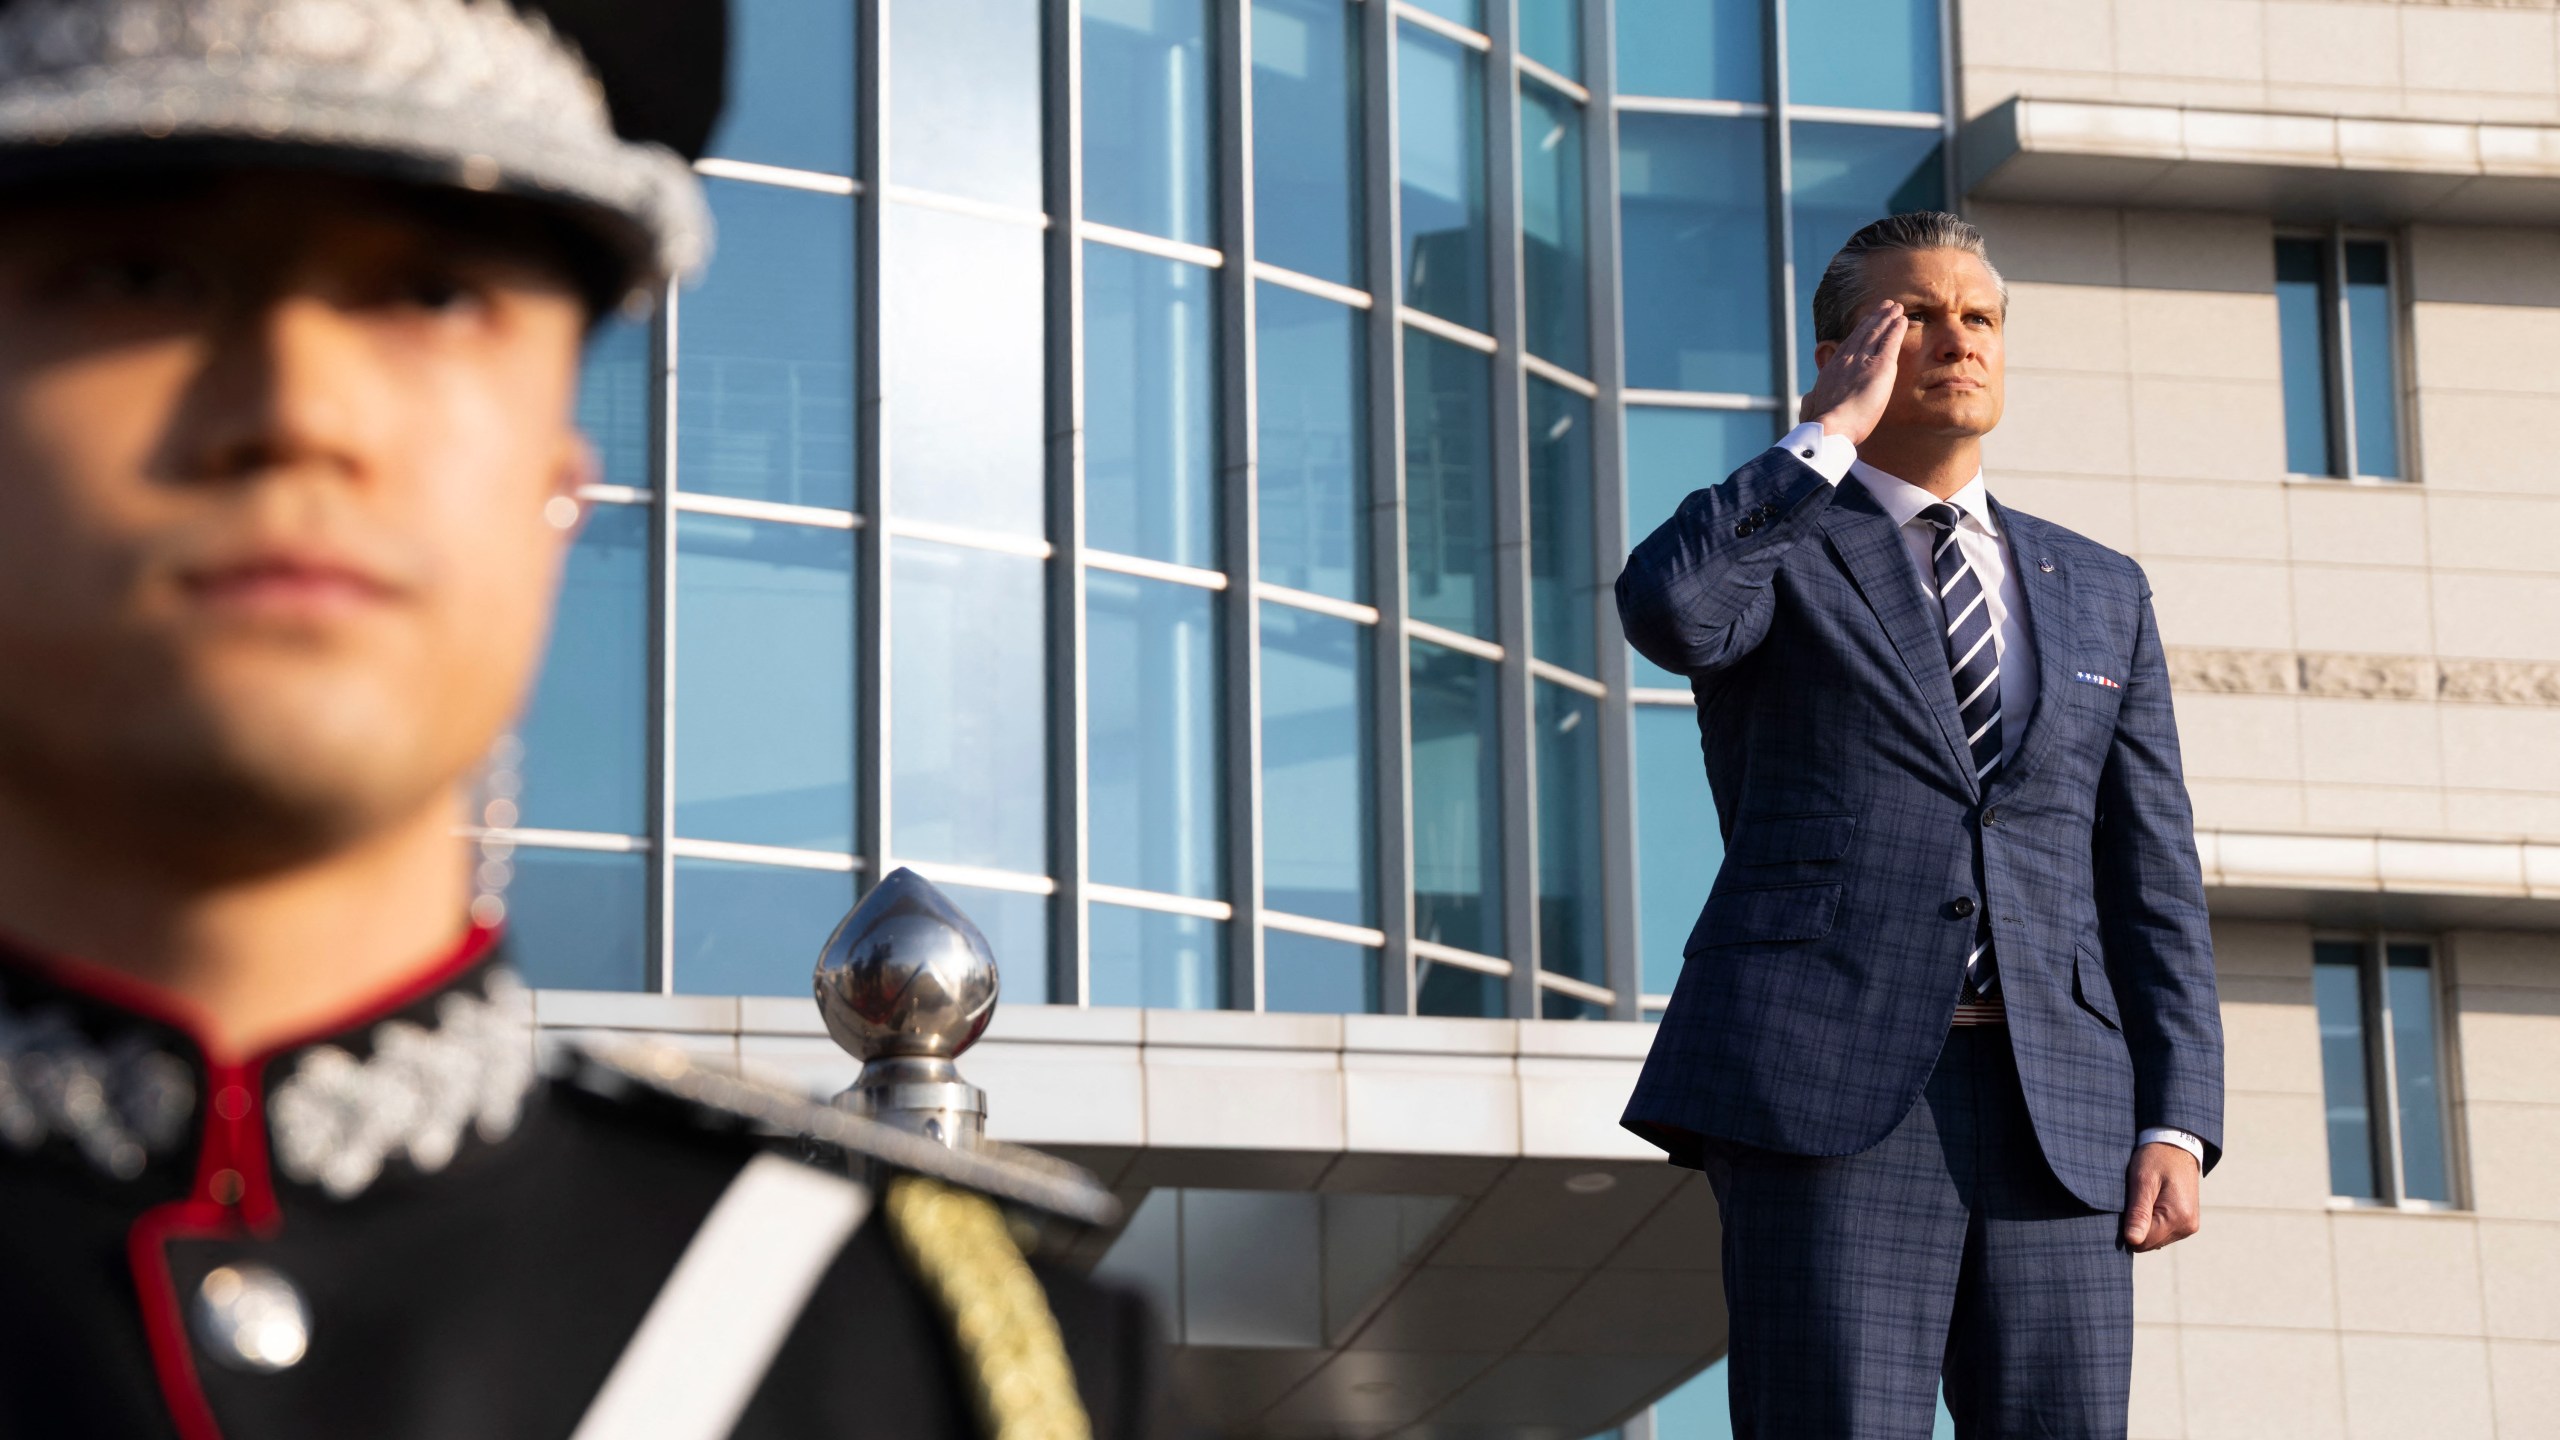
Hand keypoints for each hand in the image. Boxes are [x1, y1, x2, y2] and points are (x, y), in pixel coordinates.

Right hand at [1798, 298, 1906, 444]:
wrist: (1830, 426)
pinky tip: (1903, 320)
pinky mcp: (1880, 366)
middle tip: (1884, 306)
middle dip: (1874, 318)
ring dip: (1887, 318)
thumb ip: (1811, 400)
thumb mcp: (1811, 407)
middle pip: (1863, 333)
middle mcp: (1846, 360)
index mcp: (1832, 370)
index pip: (1848, 345)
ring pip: (1876, 333)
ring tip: (1895, 307)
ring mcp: (1862, 361)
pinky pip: (1890, 342)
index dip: (1859, 332)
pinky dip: (1896, 329)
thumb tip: (1808, 399)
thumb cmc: (1821, 424)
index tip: (1866, 322)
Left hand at [2121, 1141, 2201, 1251]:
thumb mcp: (2142, 1181)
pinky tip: (2151, 1202)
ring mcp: (2188, 1227)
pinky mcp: (2186, 1223)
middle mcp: (2187, 1227)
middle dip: (2136, 1226)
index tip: (2124, 1206)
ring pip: (2154, 1239)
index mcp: (2178, 1218)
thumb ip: (2138, 1212)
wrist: (2177, 1146)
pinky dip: (2152, 1221)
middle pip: (2148, 1243)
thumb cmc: (2157, 1159)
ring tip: (2144, 1199)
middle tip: (2134, 1200)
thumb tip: (2132, 1240)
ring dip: (2144, 1223)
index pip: (2142, 1242)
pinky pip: (2162, 1232)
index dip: (2126, 1227)